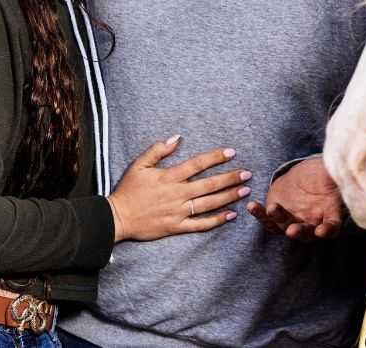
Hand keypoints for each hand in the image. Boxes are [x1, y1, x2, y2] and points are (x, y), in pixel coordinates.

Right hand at [107, 136, 251, 241]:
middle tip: (248, 174)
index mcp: (169, 177)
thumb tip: (176, 137)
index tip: (231, 152)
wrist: (117, 218)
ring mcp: (178, 212)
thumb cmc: (127, 190)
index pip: (197, 164)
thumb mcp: (138, 165)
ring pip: (209, 204)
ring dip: (228, 197)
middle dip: (230, 178)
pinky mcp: (176, 227)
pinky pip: (200, 225)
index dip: (216, 157)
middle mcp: (177, 194)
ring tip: (244, 191)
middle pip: (209, 185)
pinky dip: (216, 221)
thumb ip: (157, 150)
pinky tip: (230, 215)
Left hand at [247, 157, 341, 240]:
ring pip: (286, 228)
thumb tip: (342, 171)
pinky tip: (252, 206)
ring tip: (273, 209)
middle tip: (293, 231)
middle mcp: (313, 223)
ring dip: (278, 221)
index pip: (332, 227)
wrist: (307, 176)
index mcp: (330, 214)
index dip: (328, 230)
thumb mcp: (332, 173)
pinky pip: (268, 220)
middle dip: (300, 232)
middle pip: (307, 233)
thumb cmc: (324, 175)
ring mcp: (295, 222)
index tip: (322, 231)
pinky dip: (260, 214)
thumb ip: (334, 176)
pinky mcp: (278, 217)